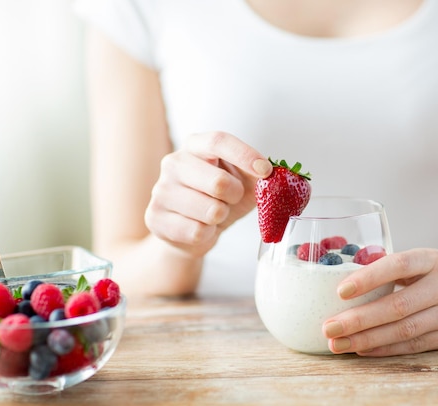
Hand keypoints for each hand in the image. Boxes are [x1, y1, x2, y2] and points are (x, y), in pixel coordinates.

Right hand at [144, 131, 271, 256]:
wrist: (192, 231)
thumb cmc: (220, 200)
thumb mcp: (243, 182)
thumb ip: (260, 175)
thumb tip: (282, 175)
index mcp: (195, 146)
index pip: (218, 141)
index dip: (245, 155)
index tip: (265, 170)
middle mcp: (173, 163)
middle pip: (219, 181)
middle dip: (235, 196)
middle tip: (232, 199)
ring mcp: (161, 190)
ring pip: (210, 210)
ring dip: (221, 217)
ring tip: (214, 213)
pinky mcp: (155, 217)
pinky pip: (197, 231)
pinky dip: (208, 233)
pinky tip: (201, 227)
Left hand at [322, 248, 437, 355]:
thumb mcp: (434, 259)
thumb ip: (400, 269)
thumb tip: (352, 278)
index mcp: (435, 260)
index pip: (400, 265)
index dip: (370, 277)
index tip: (341, 290)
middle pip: (397, 306)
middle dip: (358, 319)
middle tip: (328, 327)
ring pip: (404, 330)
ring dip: (367, 340)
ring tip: (337, 344)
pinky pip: (415, 345)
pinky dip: (386, 349)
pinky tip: (363, 351)